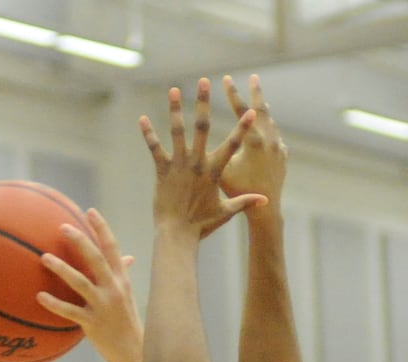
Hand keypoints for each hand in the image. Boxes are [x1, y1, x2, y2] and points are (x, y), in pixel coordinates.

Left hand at [38, 209, 141, 361]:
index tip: (89, 211)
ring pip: (80, 282)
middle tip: (62, 227)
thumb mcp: (127, 295)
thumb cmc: (125, 321)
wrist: (132, 352)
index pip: (112, 248)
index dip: (102, 228)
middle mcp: (114, 288)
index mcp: (121, 279)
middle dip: (80, 241)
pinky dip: (54, 304)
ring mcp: (103, 306)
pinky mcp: (93, 323)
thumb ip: (123, 274)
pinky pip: (70, 311)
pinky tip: (39, 296)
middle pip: (96, 259)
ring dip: (62, 269)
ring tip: (44, 257)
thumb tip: (128, 257)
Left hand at [139, 77, 265, 237]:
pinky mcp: (162, 171)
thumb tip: (266, 201)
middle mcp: (197, 163)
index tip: (249, 110)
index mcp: (214, 171)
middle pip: (201, 127)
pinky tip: (142, 118)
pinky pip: (155, 148)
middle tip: (203, 81)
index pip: (232, 144)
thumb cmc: (202, 225)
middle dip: (203, 102)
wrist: (177, 235)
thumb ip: (245, 202)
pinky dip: (148, 134)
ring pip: (177, 131)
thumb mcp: (226, 212)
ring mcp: (179, 165)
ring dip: (175, 109)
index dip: (242, 127)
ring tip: (173, 90)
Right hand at [218, 74, 286, 209]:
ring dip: (264, 109)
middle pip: (261, 111)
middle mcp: (267, 142)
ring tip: (261, 99)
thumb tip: (198, 137)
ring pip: (270, 123)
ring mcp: (277, 148)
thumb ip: (215, 153)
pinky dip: (270, 130)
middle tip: (254, 76)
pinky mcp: (282, 157)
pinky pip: (276, 138)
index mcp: (252, 142)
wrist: (265, 211)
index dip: (233, 94)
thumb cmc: (238, 191)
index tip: (226, 78)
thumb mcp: (223, 172)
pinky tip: (268, 128)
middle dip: (255, 92)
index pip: (242, 111)